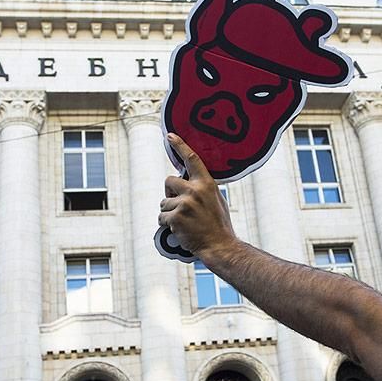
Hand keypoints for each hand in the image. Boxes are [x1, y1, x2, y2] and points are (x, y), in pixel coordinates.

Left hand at [158, 133, 236, 259]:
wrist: (220, 245)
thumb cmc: (218, 225)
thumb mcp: (216, 200)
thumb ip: (203, 189)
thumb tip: (189, 182)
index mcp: (207, 184)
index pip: (192, 159)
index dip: (180, 145)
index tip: (170, 135)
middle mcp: (195, 190)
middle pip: (168, 181)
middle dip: (169, 193)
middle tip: (178, 205)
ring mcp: (185, 203)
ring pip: (163, 202)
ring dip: (169, 213)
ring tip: (183, 222)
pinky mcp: (176, 217)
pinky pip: (161, 217)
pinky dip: (166, 224)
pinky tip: (179, 229)